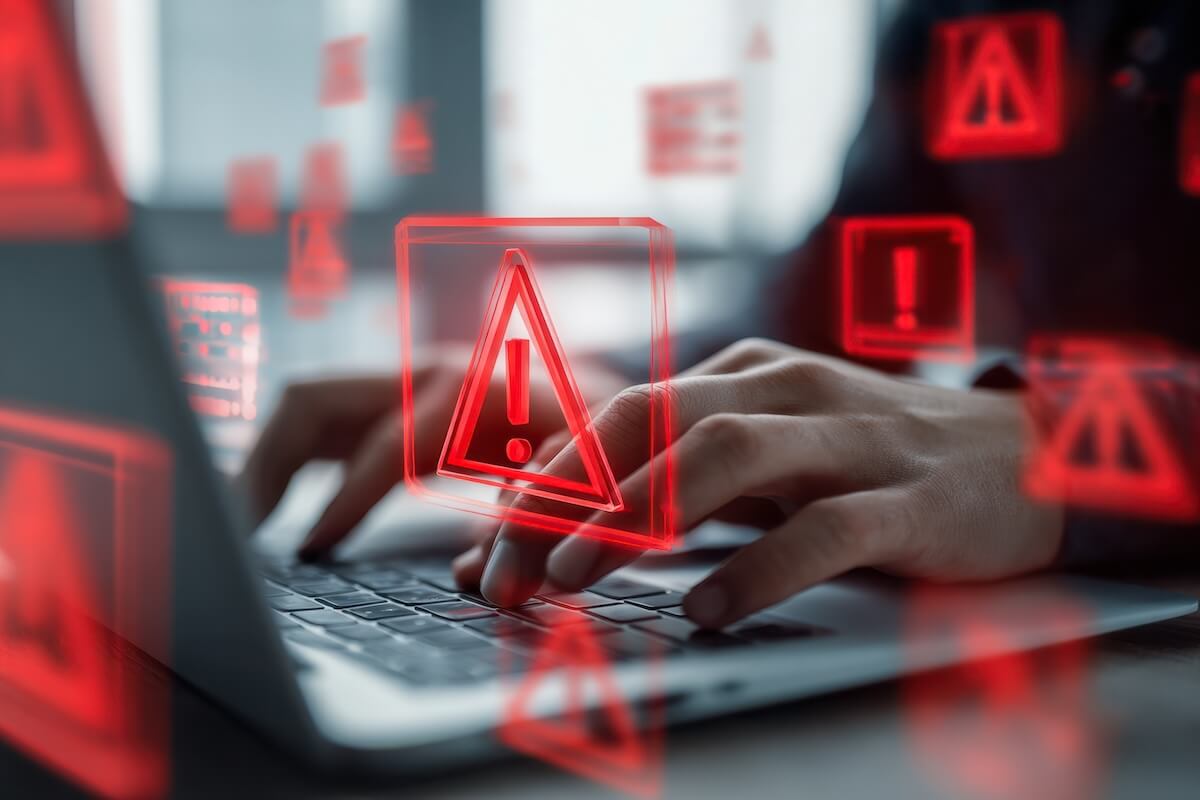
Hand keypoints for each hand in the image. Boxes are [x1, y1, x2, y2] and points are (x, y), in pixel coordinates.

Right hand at [237, 346, 626, 557]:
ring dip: (264, 462)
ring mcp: (399, 381)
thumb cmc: (593, 435)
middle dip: (269, 463)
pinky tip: (270, 513)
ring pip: (303, 405)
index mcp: (472, 389)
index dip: (346, 500)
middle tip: (242, 534)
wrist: (598, 387)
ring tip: (240, 528)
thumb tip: (473, 576)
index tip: (309, 551)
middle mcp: (424, 374)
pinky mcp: (387, 400)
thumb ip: (532, 519)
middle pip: (314, 398)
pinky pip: (319, 424)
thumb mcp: (583, 473)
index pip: (388, 443)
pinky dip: (287, 464)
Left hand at [455, 338, 1063, 628]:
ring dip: (638, 510)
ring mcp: (850, 439)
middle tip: (503, 567)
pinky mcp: (910, 498)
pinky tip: (707, 608)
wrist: (1027, 458)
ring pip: (726, 452)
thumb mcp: (770, 458)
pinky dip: (758, 567)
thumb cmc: (873, 462)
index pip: (620, 414)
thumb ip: (682, 485)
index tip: (487, 546)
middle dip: (565, 494)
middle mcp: (785, 392)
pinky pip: (825, 528)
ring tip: (572, 576)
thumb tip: (565, 538)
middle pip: (651, 422)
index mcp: (743, 376)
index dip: (546, 478)